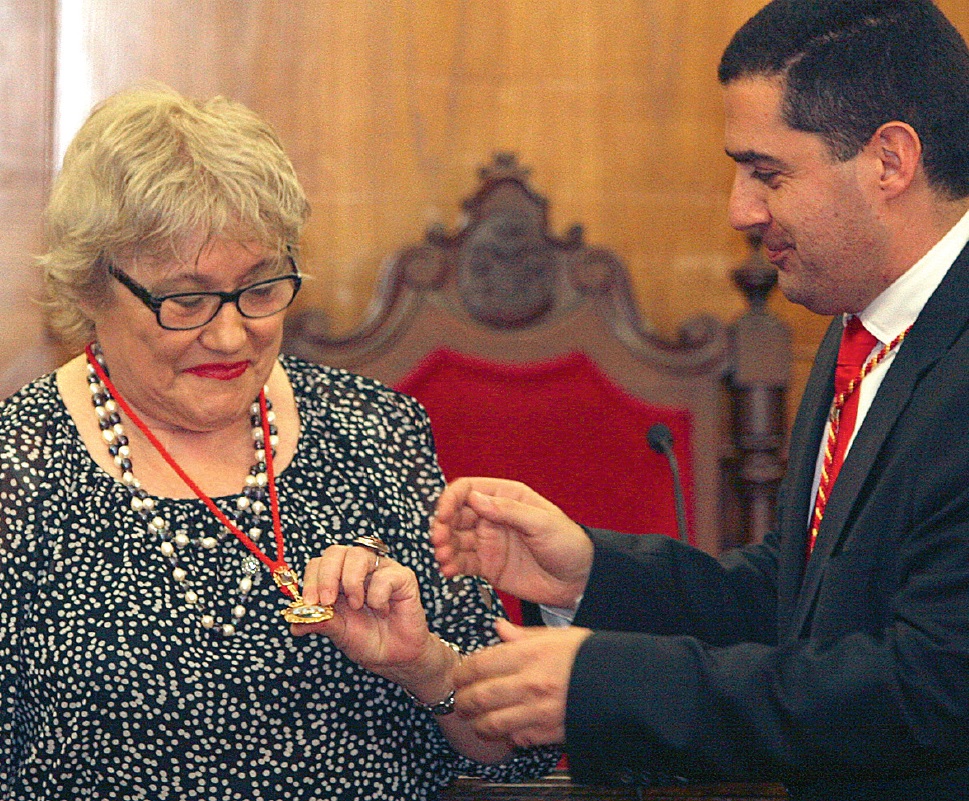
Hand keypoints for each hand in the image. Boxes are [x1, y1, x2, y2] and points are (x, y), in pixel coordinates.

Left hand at [292, 544, 455, 697]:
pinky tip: (382, 610)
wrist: (395, 657)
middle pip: (335, 552)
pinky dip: (378, 595)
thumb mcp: (337, 632)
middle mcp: (358, 569)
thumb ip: (319, 622)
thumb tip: (294, 623)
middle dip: (327, 576)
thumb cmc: (367, 640)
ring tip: (357, 605)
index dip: (311, 579)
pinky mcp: (402, 576)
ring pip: (357, 555)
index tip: (310, 602)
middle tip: (327, 601)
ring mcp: (380, 569)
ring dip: (351, 582)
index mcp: (338, 579)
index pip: (318, 563)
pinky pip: (384, 574)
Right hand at [430, 477, 593, 607]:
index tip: (443, 516)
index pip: (468, 490)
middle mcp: (493, 517)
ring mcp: (489, 541)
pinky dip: (451, 565)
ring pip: (455, 539)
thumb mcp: (542, 523)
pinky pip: (463, 563)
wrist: (579, 581)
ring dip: (443, 547)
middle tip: (438, 541)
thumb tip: (474, 499)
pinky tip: (448, 571)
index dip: (450, 500)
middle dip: (442, 526)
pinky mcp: (488, 565)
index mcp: (506, 497)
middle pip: (455, 515)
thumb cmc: (568, 544)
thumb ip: (508, 511)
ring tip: (443, 559)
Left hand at [453, 618, 592, 746]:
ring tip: (476, 719)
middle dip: (462, 701)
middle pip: (479, 697)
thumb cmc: (590, 655)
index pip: (479, 665)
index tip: (458, 675)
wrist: (622, 682)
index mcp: (529, 655)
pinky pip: (516, 738)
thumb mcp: (557, 635)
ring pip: (491, 723)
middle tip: (460, 700)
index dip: (462, 673)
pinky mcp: (549, 732)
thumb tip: (499, 628)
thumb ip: (522, 635)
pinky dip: (507, 735)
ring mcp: (538, 711)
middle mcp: (530, 683)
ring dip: (478, 723)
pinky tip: (507, 727)